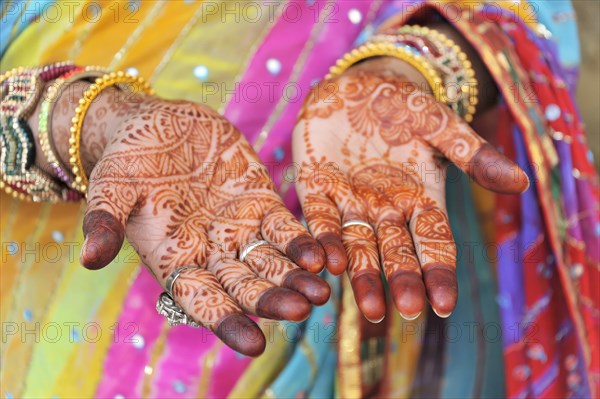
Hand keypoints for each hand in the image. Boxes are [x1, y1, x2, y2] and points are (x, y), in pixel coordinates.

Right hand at [78, 96, 328, 355]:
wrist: (158, 123)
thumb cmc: (127, 159)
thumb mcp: (110, 187)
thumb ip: (105, 222)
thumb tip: (89, 260)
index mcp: (175, 260)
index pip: (202, 300)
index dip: (227, 322)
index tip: (254, 345)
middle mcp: (211, 252)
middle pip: (246, 287)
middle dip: (272, 301)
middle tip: (301, 311)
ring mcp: (240, 229)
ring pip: (272, 263)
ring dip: (296, 279)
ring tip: (321, 292)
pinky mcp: (262, 203)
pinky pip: (286, 229)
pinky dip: (304, 243)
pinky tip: (322, 256)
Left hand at [293, 62, 527, 320]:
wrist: (356, 84)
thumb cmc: (403, 104)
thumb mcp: (439, 124)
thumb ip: (472, 154)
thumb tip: (521, 183)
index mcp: (419, 197)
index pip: (434, 241)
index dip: (439, 272)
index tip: (444, 305)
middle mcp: (385, 209)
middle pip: (396, 251)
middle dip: (402, 280)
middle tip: (406, 310)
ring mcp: (349, 201)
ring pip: (357, 245)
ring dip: (362, 275)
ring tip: (369, 310)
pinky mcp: (315, 188)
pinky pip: (319, 219)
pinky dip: (323, 239)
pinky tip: (327, 263)